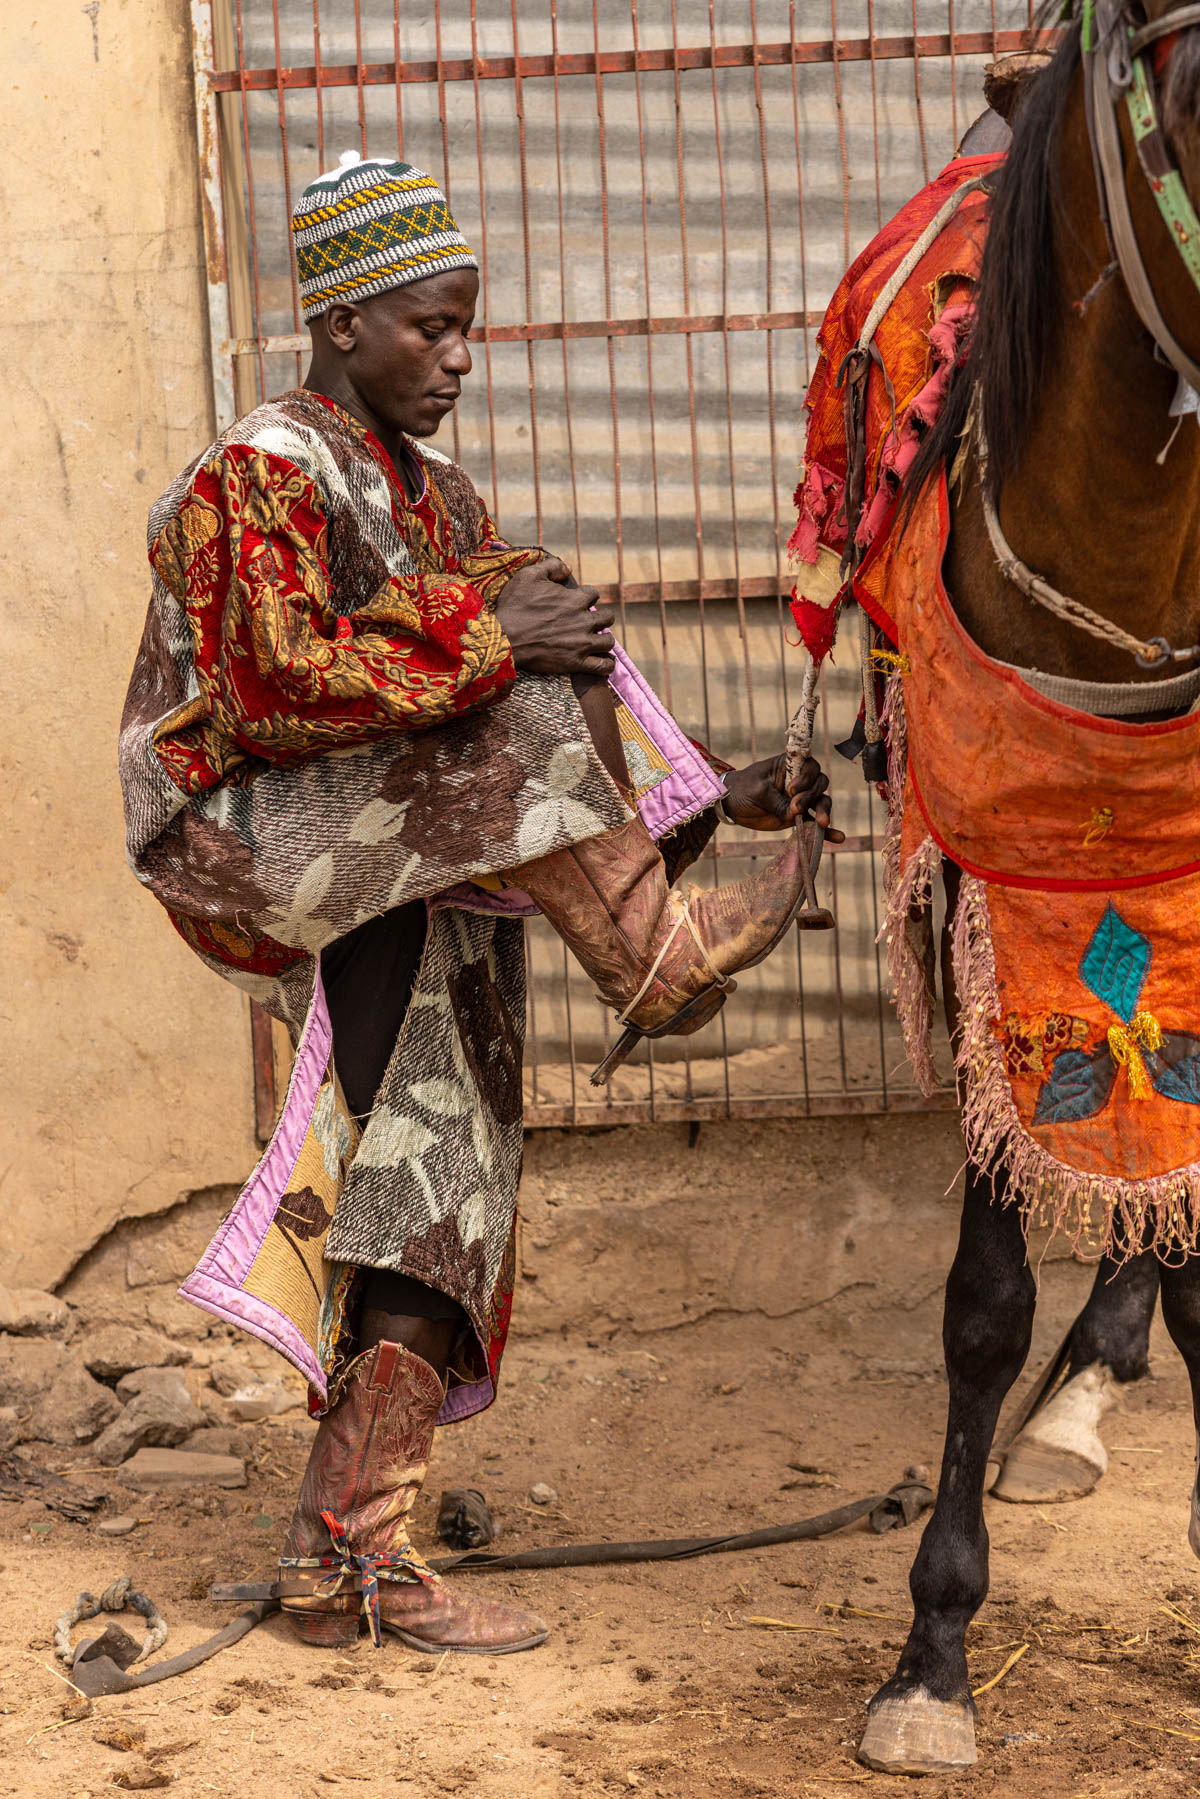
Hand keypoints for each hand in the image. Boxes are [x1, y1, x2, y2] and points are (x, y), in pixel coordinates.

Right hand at [495, 557, 615, 677]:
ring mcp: (581, 643)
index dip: (587, 597)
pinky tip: (604, 663)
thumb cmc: (514, 606)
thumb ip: (552, 566)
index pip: (594, 594)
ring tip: (596, 641)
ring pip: (608, 641)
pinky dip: (607, 665)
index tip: (578, 602)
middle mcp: (583, 621)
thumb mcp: (528, 576)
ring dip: (604, 640)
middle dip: (601, 618)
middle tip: (590, 623)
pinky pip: (603, 666)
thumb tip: (569, 567)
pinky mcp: (576, 663)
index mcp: (574, 599)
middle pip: (607, 617)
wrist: (503, 638)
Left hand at [720, 753, 844, 840]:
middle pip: (820, 784)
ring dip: (824, 811)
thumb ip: (777, 801)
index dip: (806, 778)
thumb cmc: (743, 789)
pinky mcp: (798, 816)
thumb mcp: (757, 791)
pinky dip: (827, 831)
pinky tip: (838, 838)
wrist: (732, 805)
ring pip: (821, 802)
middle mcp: (799, 780)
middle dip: (811, 796)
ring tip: (821, 822)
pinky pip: (815, 822)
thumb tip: (795, 814)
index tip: (790, 790)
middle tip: (795, 808)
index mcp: (789, 766)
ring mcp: (801, 798)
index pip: (810, 767)